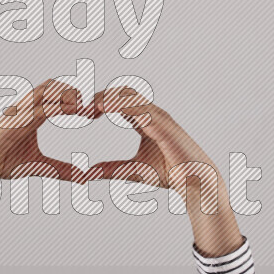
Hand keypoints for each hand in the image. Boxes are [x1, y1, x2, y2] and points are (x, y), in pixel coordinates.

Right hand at [0, 80, 86, 252]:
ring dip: (66, 94)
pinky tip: (69, 112)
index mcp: (33, 115)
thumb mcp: (40, 166)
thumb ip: (62, 170)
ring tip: (83, 107)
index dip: (76, 101)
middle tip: (91, 107)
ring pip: (46, 90)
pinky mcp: (14, 120)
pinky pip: (37, 107)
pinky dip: (56, 107)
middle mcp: (26, 108)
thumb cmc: (3, 162)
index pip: (57, 97)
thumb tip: (83, 178)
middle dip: (73, 91)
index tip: (92, 113)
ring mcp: (19, 111)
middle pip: (53, 86)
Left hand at [91, 87, 242, 256]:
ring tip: (87, 104)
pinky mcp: (163, 125)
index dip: (99, 102)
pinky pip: (140, 108)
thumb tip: (86, 173)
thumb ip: (110, 169)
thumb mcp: (132, 170)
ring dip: (106, 96)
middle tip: (78, 105)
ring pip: (129, 95)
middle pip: (121, 92)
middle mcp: (152, 114)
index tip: (81, 111)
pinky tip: (104, 107)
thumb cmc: (170, 174)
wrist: (195, 182)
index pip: (118, 101)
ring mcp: (159, 117)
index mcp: (144, 120)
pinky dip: (120, 104)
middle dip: (99, 94)